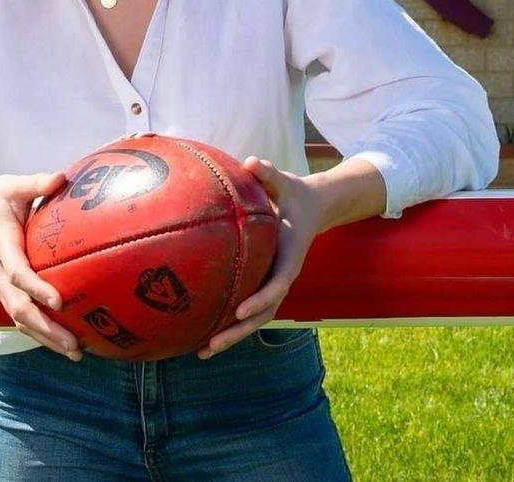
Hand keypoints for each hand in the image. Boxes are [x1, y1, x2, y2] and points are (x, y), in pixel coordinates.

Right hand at [0, 171, 82, 360]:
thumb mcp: (12, 185)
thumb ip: (36, 183)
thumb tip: (62, 177)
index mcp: (1, 246)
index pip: (18, 273)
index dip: (37, 288)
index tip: (60, 300)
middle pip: (19, 308)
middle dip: (47, 328)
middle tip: (75, 344)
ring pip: (19, 319)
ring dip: (45, 337)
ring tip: (75, 352)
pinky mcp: (1, 289)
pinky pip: (19, 315)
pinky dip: (39, 330)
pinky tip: (63, 341)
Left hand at [198, 156, 325, 358]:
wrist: (312, 206)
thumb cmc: (293, 193)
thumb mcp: (286, 181)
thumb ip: (270, 173)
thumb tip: (252, 162)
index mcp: (290, 255)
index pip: (277, 283)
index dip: (260, 299)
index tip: (240, 311)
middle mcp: (282, 274)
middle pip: (263, 312)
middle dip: (238, 331)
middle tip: (212, 344)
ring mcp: (273, 282)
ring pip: (255, 318)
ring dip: (231, 336)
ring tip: (202, 351)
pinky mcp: (264, 283)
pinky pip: (247, 307)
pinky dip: (228, 322)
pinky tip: (201, 333)